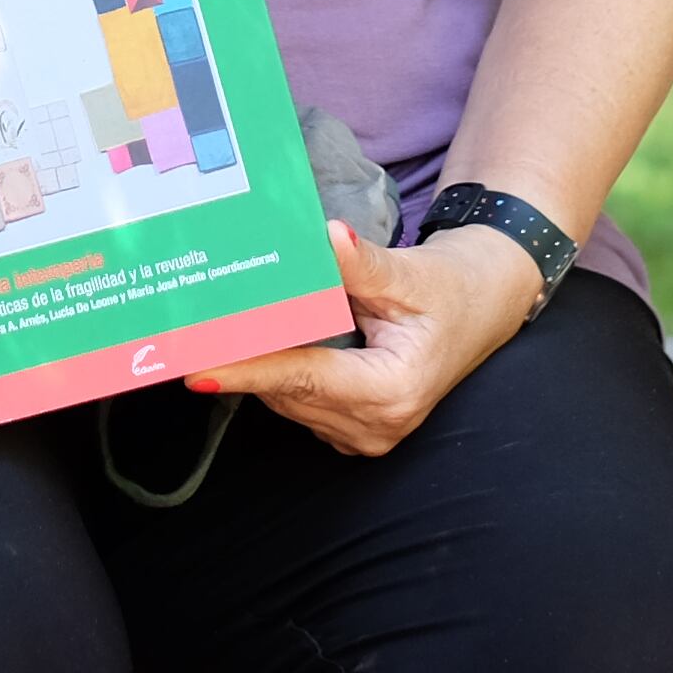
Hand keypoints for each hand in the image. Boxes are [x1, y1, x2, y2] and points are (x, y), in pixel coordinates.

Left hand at [185, 219, 538, 458]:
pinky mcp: (354, 428)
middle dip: (243, 358)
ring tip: (213, 327)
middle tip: (190, 326)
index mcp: (392, 391)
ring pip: (288, 399)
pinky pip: (300, 401)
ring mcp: (365, 435)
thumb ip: (362, 263)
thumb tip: (327, 237)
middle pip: (288, 390)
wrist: (482, 306)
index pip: (303, 378)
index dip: (248, 371)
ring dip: (258, 364)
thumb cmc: (450, 288)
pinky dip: (277, 372)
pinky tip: (255, 341)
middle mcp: (376, 426)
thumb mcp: (409, 273)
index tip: (196, 369)